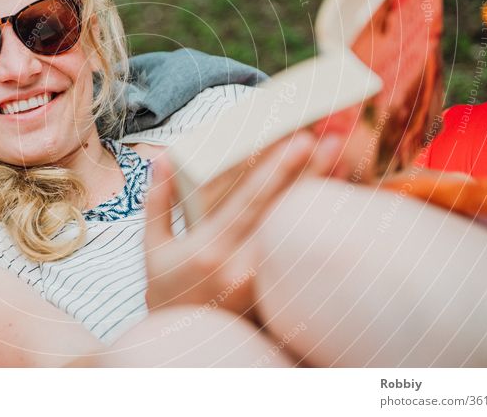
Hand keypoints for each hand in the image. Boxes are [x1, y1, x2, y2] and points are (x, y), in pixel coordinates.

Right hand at [143, 131, 341, 314]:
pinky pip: (296, 251)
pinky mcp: (275, 293)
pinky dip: (309, 224)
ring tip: (334, 162)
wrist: (182, 346)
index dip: (279, 169)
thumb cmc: (165, 290)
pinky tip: (324, 199)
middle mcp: (241, 266)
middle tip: (332, 142)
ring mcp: (263, 283)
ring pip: (294, 230)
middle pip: (284, 210)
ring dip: (314, 194)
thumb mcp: (152, 247)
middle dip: (310, 173)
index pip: (252, 200)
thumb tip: (161, 159)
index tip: (302, 141)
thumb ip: (158, 201)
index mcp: (209, 249)